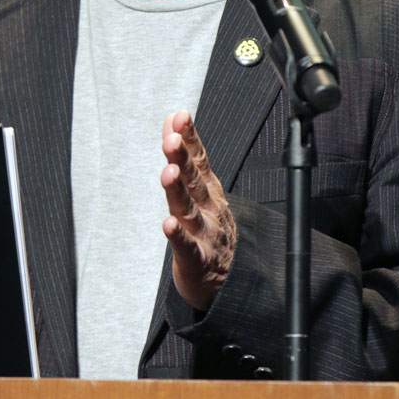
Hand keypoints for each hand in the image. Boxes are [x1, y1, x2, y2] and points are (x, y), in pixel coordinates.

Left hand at [161, 109, 236, 311]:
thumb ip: (186, 153)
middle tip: (172, 139)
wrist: (229, 282)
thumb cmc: (210, 229)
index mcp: (208, 189)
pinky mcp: (196, 260)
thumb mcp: (200, 187)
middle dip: (183, 158)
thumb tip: (173, 118)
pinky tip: (169, 224)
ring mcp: (205, 233)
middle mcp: (208, 208)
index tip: (180, 117)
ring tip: (169, 173)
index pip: (199, 159)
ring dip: (179, 190)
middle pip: (194, 180)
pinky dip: (178, 236)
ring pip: (189, 209)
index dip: (189, 137)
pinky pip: (186, 247)